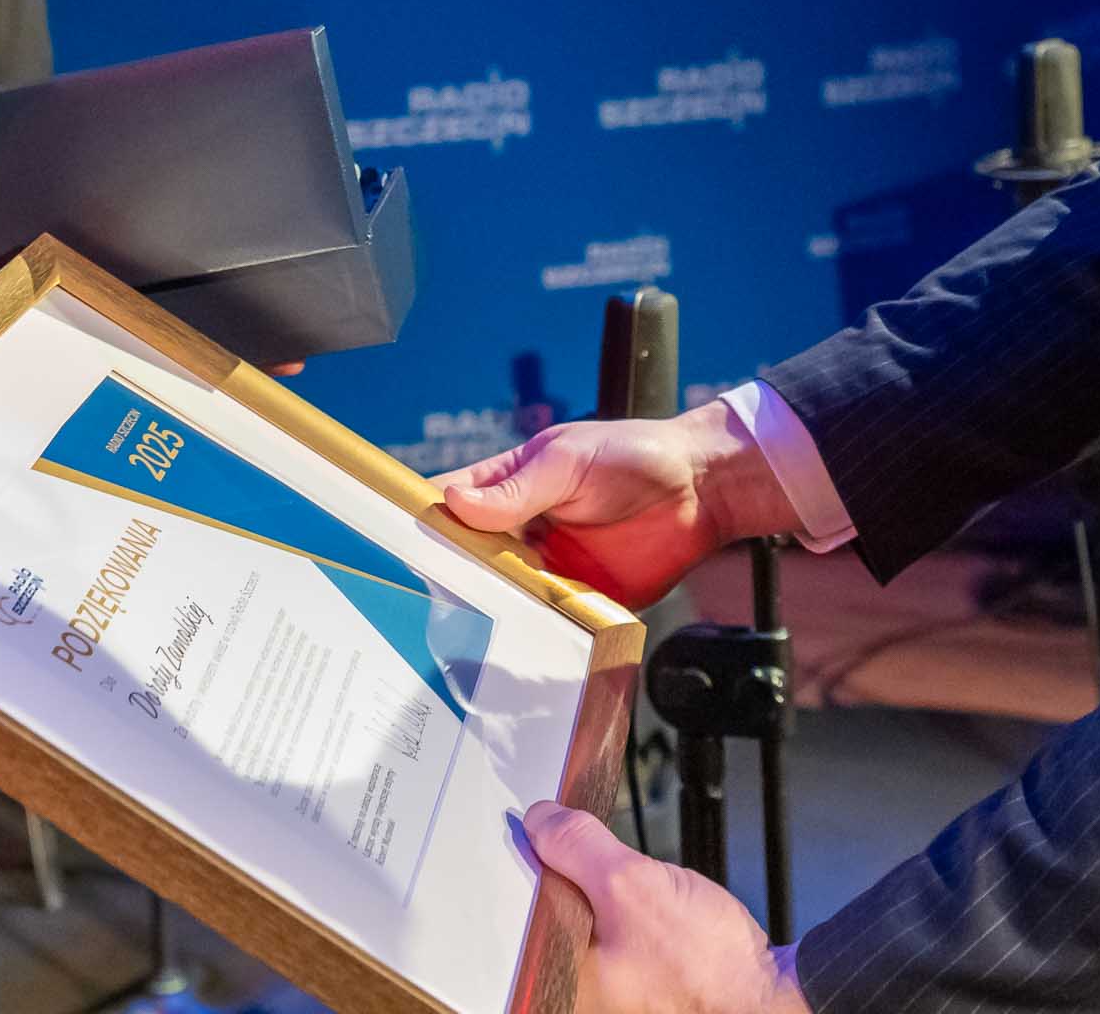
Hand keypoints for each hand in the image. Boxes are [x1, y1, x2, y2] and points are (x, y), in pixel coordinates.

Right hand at [440, 400, 792, 609]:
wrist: (703, 489)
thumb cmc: (633, 455)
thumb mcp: (569, 462)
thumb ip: (517, 489)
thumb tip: (454, 502)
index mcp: (507, 487)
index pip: (449, 505)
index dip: (422, 522)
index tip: (395, 543)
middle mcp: (519, 533)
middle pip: (467, 561)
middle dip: (449, 578)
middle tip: (429, 598)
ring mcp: (547, 570)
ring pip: (502, 598)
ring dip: (488, 610)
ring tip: (466, 629)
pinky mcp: (579, 602)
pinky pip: (547, 623)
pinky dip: (532, 634)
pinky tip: (517, 644)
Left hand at [523, 801, 806, 1013]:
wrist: (764, 991)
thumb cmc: (706, 962)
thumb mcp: (631, 887)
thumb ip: (578, 849)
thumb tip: (540, 820)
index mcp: (561, 977)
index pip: (518, 907)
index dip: (527, 857)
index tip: (538, 823)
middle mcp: (575, 985)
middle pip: (543, 906)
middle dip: (559, 867)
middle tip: (581, 838)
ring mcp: (603, 979)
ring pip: (575, 909)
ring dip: (587, 878)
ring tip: (609, 864)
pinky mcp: (628, 968)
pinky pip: (602, 921)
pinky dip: (610, 896)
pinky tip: (629, 887)